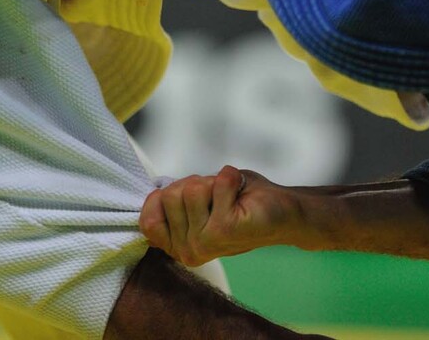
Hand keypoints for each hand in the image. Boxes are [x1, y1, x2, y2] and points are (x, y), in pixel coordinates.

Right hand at [139, 166, 304, 266]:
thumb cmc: (236, 201)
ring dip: (214, 184)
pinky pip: (218, 185)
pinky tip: (241, 195)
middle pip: (170, 195)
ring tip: (229, 199)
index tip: (193, 199)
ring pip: (191, 188)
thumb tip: (155, 190)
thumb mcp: (194, 198)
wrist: (280, 211)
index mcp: (176, 247)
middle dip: (195, 185)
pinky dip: (231, 179)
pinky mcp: (224, 230)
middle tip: (217, 199)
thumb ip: (170, 199)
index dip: (167, 195)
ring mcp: (204, 243)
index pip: (148, 215)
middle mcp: (187, 251)